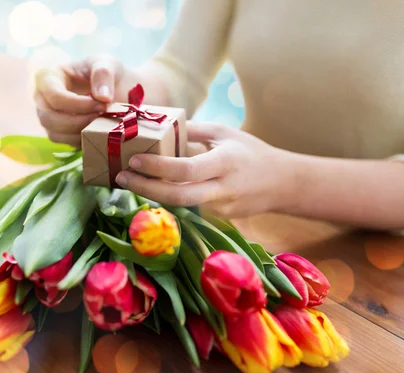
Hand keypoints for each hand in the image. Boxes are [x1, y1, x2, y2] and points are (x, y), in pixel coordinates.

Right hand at [35, 55, 130, 146]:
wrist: (113, 88)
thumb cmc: (104, 73)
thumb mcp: (107, 63)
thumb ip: (103, 74)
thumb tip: (103, 97)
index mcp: (48, 77)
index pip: (54, 96)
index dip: (78, 104)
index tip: (101, 104)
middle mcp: (42, 98)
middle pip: (49, 118)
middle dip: (78, 121)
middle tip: (102, 116)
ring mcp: (48, 117)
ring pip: (55, 133)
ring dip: (80, 132)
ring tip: (102, 124)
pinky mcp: (58, 132)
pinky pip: (65, 142)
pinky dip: (82, 140)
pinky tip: (97, 131)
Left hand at [115, 122, 294, 218]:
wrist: (282, 183)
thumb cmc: (250, 152)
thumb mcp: (225, 132)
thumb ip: (192, 131)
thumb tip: (157, 123)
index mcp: (225, 162)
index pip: (186, 169)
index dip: (157, 167)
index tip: (133, 159)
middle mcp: (223, 188)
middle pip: (177, 196)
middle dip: (144, 188)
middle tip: (121, 177)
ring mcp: (221, 207)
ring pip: (180, 205)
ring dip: (152, 194)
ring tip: (130, 180)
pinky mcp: (219, 217)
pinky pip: (189, 207)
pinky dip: (168, 198)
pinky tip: (153, 187)